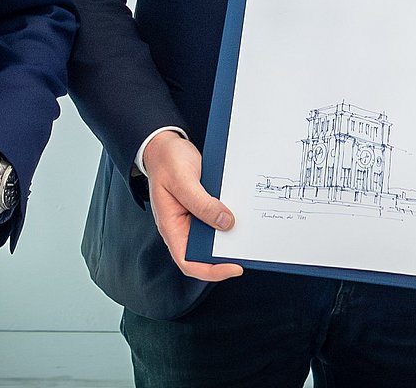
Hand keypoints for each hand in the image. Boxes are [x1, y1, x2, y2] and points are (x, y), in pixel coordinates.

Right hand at [140, 132, 242, 281]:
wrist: (166, 145)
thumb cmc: (167, 162)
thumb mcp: (183, 181)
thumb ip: (202, 203)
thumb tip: (226, 222)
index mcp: (171, 227)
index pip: (189, 262)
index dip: (211, 271)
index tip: (234, 267)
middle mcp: (183, 226)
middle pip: (205, 253)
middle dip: (226, 254)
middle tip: (248, 247)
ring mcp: (195, 218)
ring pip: (215, 236)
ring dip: (232, 235)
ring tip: (250, 231)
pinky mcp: (205, 206)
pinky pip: (219, 217)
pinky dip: (232, 217)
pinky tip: (244, 212)